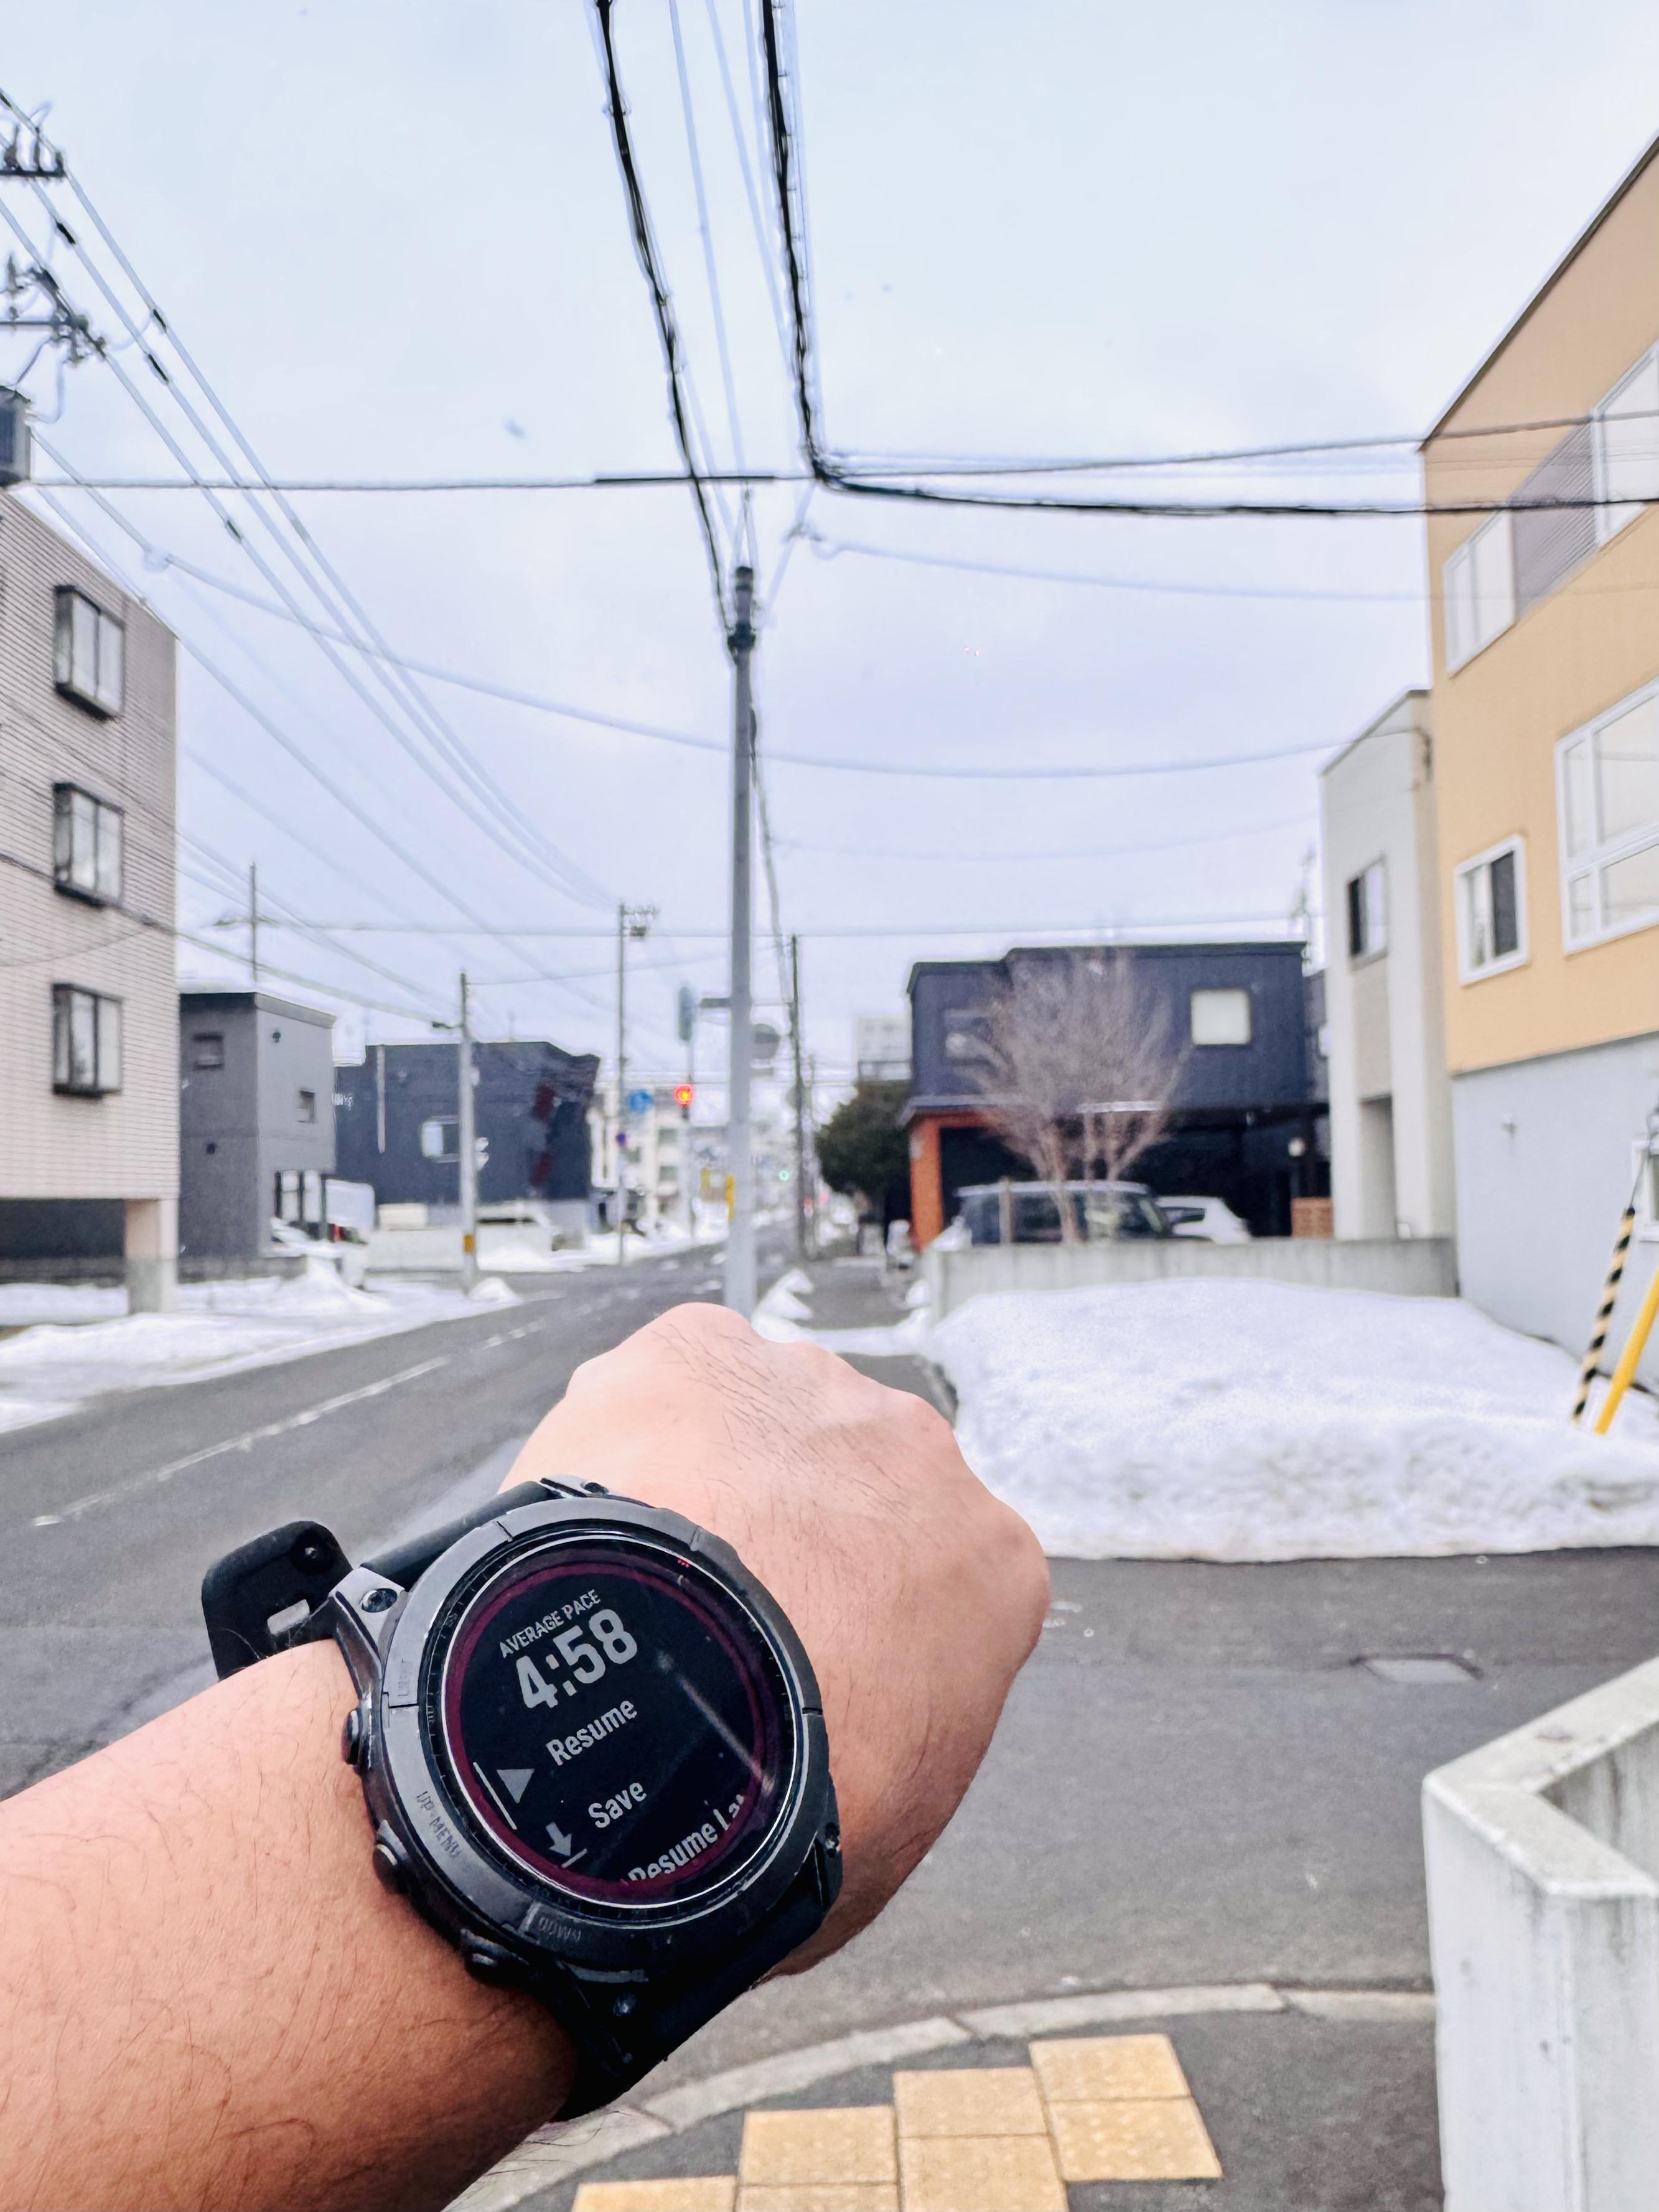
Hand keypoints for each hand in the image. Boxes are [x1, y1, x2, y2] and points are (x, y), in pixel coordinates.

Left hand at [506, 1300, 1047, 1961]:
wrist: (675, 1729)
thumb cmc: (788, 1804)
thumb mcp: (895, 1826)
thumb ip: (897, 1756)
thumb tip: (840, 1786)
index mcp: (993, 1567)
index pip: (936, 1581)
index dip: (863, 1625)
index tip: (801, 1667)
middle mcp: (919, 1455)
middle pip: (854, 1488)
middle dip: (791, 1541)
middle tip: (709, 1629)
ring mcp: (810, 1389)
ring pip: (759, 1423)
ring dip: (708, 1483)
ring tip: (631, 1580)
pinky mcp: (698, 1351)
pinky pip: (669, 1375)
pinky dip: (630, 1425)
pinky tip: (595, 1508)